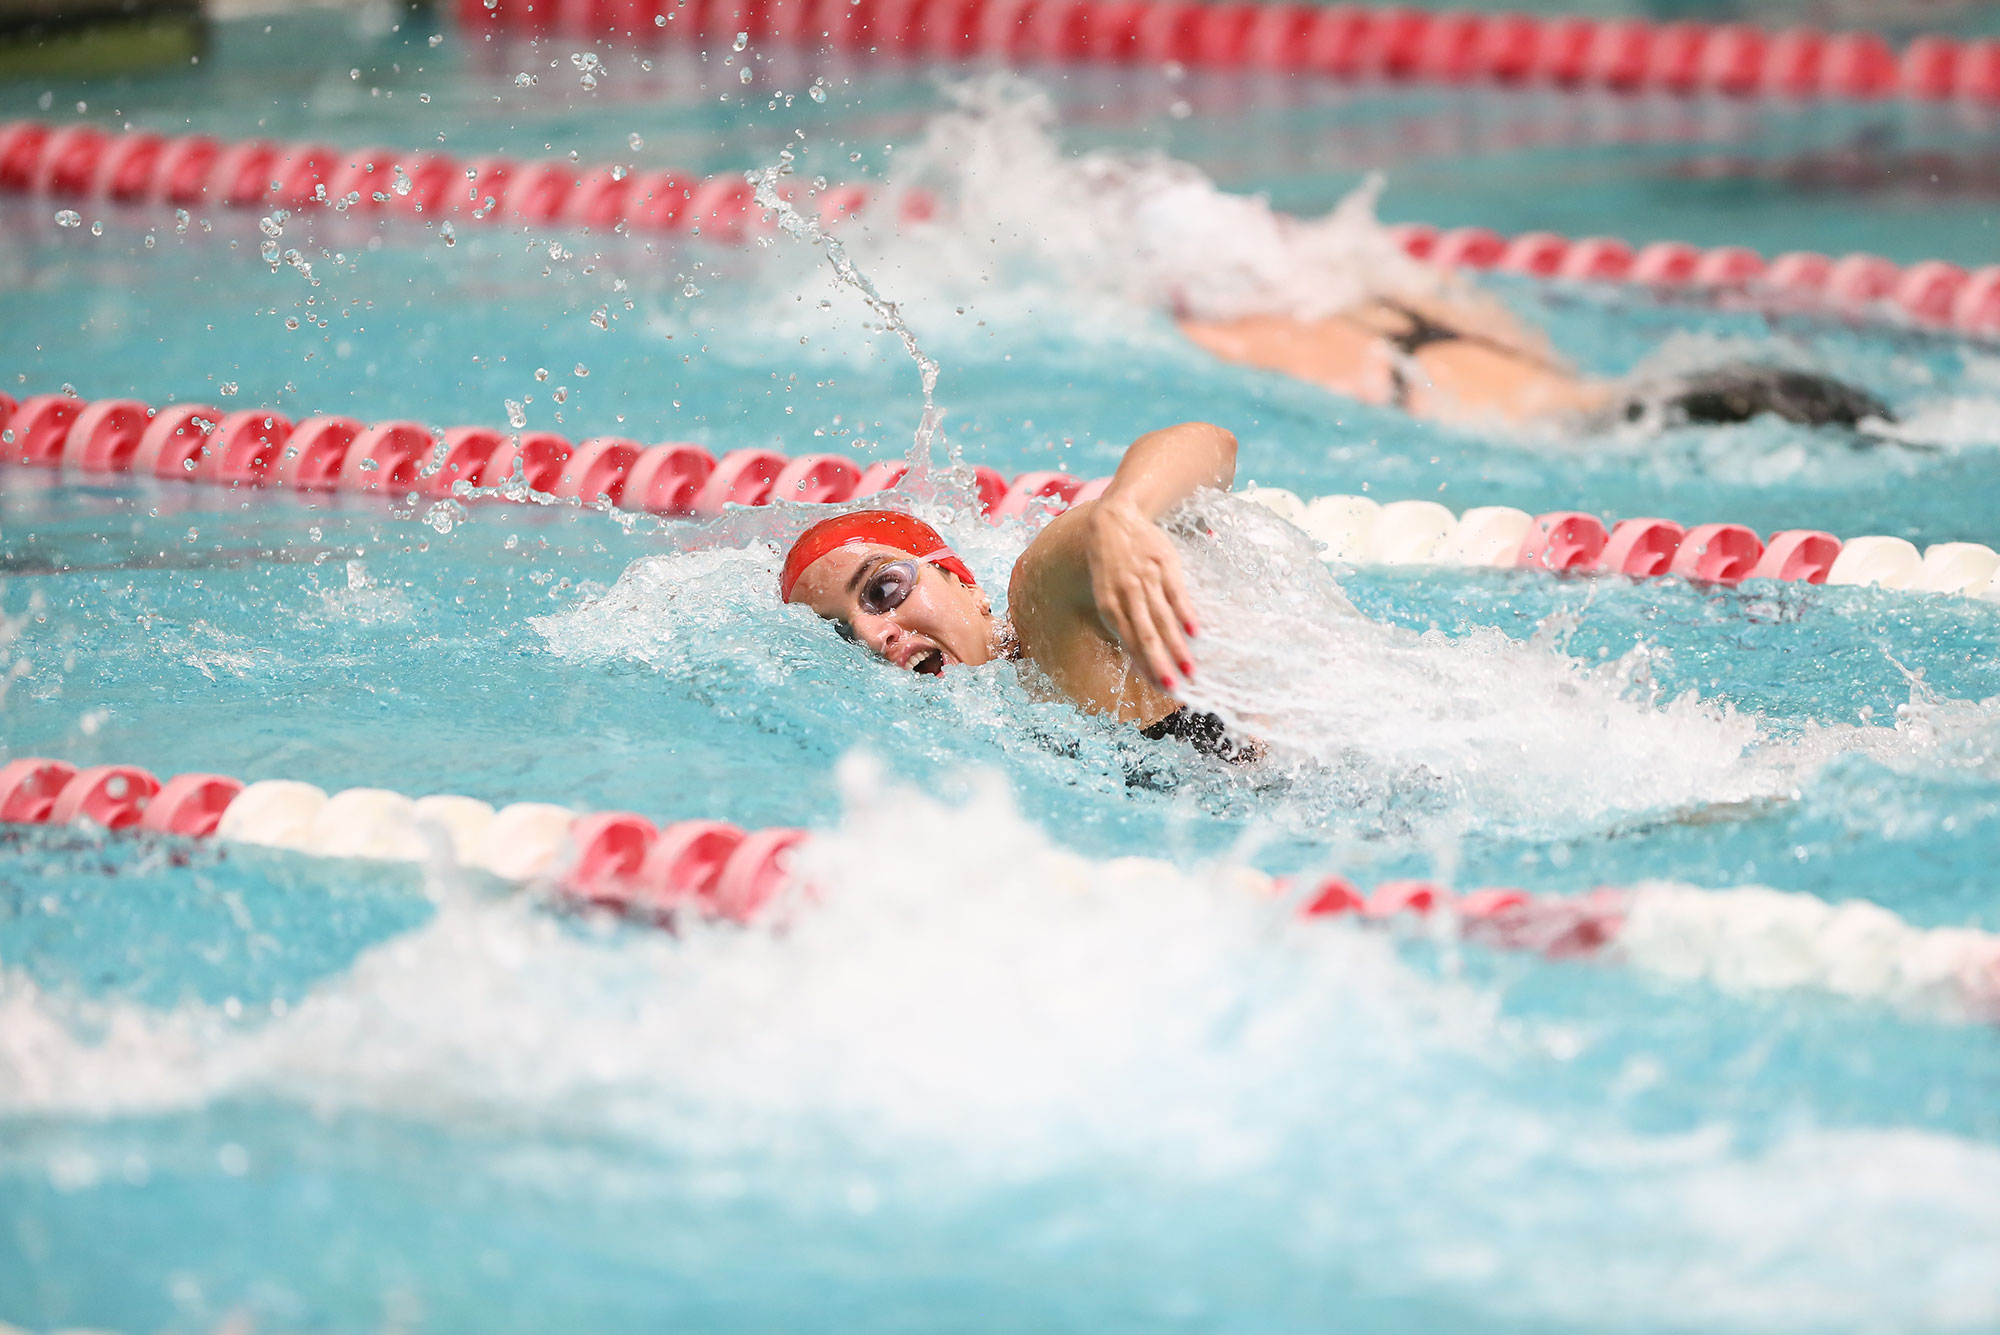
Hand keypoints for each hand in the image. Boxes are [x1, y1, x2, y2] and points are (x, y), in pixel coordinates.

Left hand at [1083, 498, 1198, 692]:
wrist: (1115, 518)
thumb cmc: (1112, 563)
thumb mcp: (1106, 591)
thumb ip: (1122, 618)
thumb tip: (1138, 652)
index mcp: (1108, 605)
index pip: (1129, 643)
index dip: (1145, 666)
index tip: (1160, 687)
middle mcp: (1126, 595)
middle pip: (1145, 636)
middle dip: (1160, 664)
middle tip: (1174, 687)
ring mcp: (1146, 579)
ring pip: (1162, 619)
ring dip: (1176, 647)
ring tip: (1189, 669)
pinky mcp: (1164, 565)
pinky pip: (1175, 593)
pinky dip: (1185, 614)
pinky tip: (1194, 633)